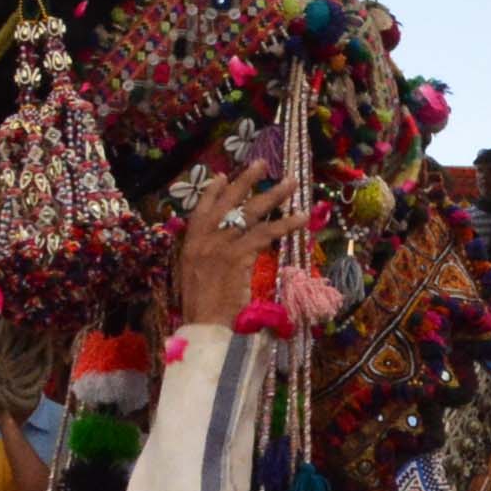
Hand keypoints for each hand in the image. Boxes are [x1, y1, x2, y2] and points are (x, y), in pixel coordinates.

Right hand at [170, 162, 311, 332]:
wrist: (204, 327)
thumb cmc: (203, 310)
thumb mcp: (196, 279)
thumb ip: (207, 260)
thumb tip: (224, 250)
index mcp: (190, 245)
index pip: (201, 210)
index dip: (212, 192)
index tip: (223, 175)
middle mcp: (202, 240)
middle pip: (227, 203)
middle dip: (245, 181)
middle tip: (261, 163)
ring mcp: (219, 246)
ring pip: (250, 213)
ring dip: (273, 195)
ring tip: (291, 182)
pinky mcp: (237, 256)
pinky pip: (265, 234)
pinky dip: (285, 224)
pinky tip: (300, 218)